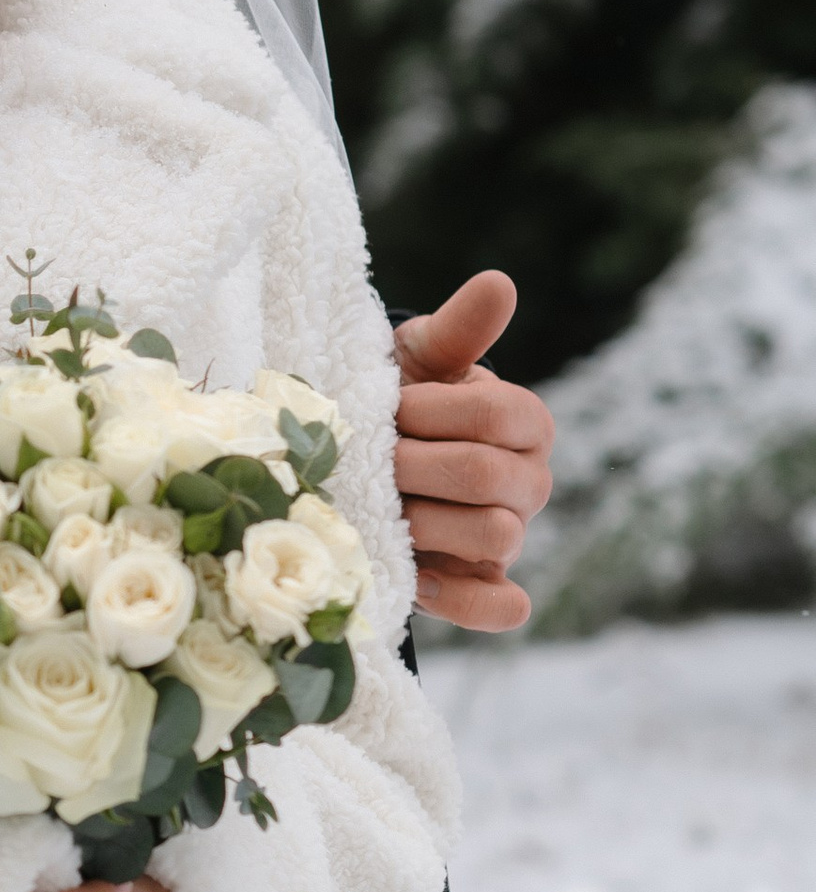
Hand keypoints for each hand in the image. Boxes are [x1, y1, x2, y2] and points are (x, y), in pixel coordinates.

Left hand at [393, 272, 554, 632]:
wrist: (363, 458)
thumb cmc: (395, 398)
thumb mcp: (416, 361)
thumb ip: (457, 332)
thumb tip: (500, 283)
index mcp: (524, 421)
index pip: (501, 415)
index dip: (439, 412)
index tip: (392, 408)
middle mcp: (528, 481)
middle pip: (490, 475)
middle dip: (419, 466)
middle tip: (374, 461)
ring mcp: (510, 535)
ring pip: (495, 535)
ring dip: (428, 523)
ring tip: (382, 510)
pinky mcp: (482, 584)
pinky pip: (501, 608)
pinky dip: (467, 602)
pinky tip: (418, 579)